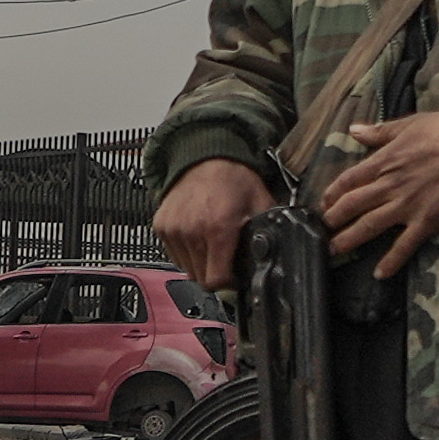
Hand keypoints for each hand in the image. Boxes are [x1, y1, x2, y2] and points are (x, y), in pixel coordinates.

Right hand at [152, 159, 271, 290]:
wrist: (206, 156)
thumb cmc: (234, 179)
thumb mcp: (261, 204)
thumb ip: (269, 233)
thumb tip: (277, 258)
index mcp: (218, 229)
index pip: (216, 281)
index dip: (228, 283)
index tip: (234, 275)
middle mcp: (192, 231)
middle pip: (201, 278)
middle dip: (216, 272)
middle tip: (226, 255)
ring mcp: (173, 230)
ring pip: (187, 269)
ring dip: (200, 263)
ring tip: (212, 242)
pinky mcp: (161, 227)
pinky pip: (174, 255)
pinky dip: (186, 251)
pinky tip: (198, 235)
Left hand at [320, 113, 438, 276]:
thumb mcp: (407, 124)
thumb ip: (378, 132)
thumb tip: (354, 130)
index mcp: (383, 162)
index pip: (347, 181)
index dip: (332, 194)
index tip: (325, 203)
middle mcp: (389, 186)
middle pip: (352, 206)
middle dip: (333, 219)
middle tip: (323, 229)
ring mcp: (406, 206)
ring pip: (369, 226)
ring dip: (349, 240)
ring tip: (335, 250)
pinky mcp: (426, 221)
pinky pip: (404, 245)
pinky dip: (391, 261)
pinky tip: (380, 273)